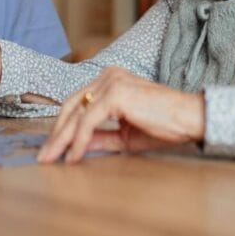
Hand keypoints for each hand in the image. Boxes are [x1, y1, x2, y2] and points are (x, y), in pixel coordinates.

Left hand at [38, 66, 205, 163]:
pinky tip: (73, 156)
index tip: (53, 148)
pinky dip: (79, 141)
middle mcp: (108, 76)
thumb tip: (77, 147)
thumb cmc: (165, 125)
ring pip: (76, 114)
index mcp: (110, 79)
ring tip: (52, 159)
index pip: (77, 103)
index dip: (63, 126)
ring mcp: (111, 82)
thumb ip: (101, 136)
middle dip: (56, 134)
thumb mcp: (125, 134)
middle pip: (71, 107)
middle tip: (44, 157)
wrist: (191, 118)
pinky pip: (88, 121)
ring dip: (62, 140)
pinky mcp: (115, 94)